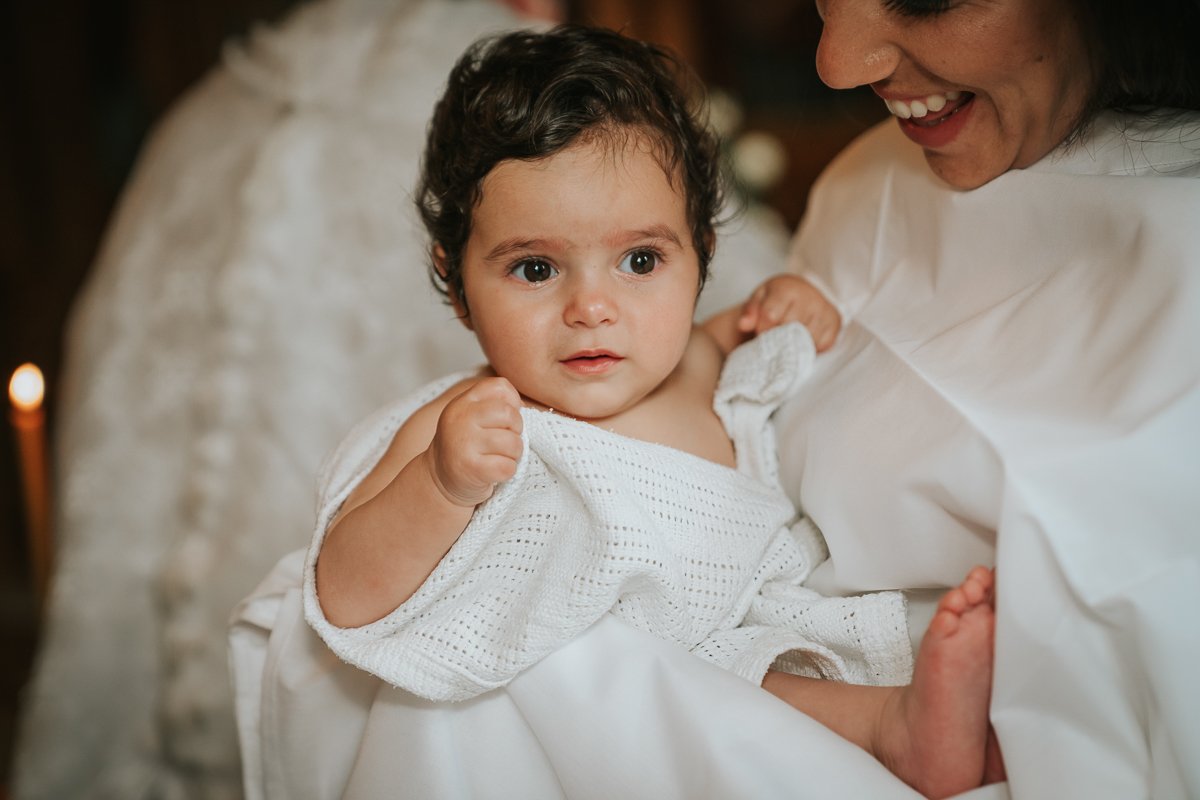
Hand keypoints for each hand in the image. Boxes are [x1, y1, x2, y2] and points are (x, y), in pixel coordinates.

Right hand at [425, 377, 523, 506]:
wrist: (440, 479)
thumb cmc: (467, 445)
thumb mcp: (473, 417)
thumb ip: (496, 405)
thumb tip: (525, 408)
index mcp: (463, 402)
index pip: (500, 387)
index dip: (514, 402)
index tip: (506, 419)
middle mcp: (461, 419)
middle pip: (509, 414)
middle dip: (517, 430)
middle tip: (507, 441)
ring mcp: (464, 443)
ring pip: (512, 443)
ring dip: (514, 454)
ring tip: (501, 457)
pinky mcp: (471, 468)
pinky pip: (507, 467)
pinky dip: (508, 472)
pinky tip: (496, 471)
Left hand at [737, 275, 840, 351]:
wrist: (799, 295)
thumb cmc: (775, 299)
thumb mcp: (757, 300)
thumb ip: (748, 312)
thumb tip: (744, 325)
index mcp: (788, 288)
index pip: (771, 316)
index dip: (762, 328)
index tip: (760, 330)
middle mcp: (810, 296)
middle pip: (789, 329)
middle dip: (778, 337)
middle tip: (775, 335)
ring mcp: (825, 310)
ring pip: (805, 339)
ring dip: (793, 343)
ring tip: (788, 336)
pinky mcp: (835, 324)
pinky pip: (821, 345)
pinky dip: (809, 347)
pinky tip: (802, 338)